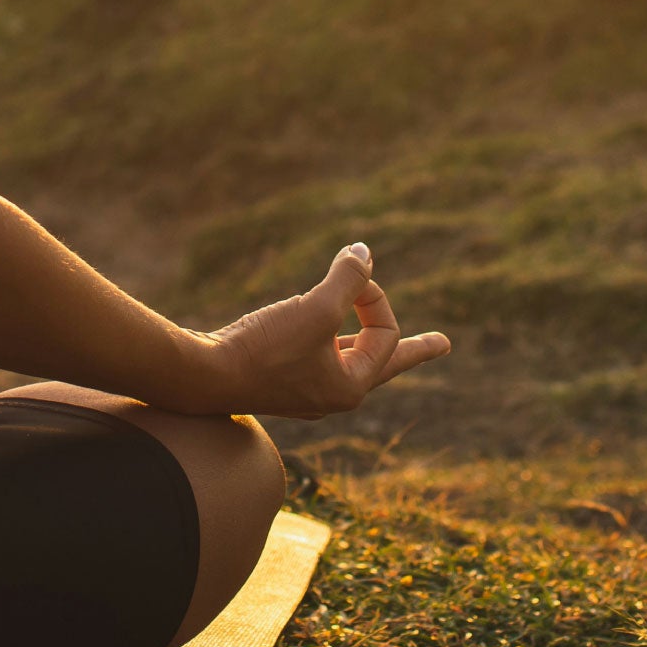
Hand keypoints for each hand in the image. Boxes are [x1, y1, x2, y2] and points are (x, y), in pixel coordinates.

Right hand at [204, 244, 448, 419]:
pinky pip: (314, 354)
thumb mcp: (315, 309)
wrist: (203, 376)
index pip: (386, 336)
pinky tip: (310, 328)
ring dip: (359, 335)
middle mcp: (332, 395)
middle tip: (442, 344)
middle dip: (411, 348)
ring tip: (374, 332)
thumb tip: (365, 252)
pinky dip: (322, 334)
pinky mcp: (275, 379)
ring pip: (344, 355)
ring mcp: (303, 390)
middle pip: (380, 360)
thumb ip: (347, 280)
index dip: (373, 296)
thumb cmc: (264, 348)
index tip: (349, 272)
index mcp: (351, 386)